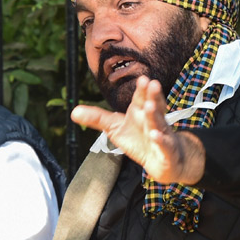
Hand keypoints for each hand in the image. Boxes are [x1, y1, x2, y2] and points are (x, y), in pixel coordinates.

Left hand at [71, 76, 204, 185]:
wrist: (164, 161)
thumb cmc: (139, 139)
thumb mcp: (115, 128)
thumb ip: (96, 119)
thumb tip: (73, 112)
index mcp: (141, 112)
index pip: (141, 98)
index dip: (142, 89)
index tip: (143, 78)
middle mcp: (153, 121)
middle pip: (153, 106)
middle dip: (153, 96)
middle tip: (152, 83)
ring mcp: (162, 135)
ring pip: (159, 124)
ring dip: (155, 115)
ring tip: (149, 106)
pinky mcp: (166, 152)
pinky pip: (164, 145)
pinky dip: (161, 140)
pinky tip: (155, 135)